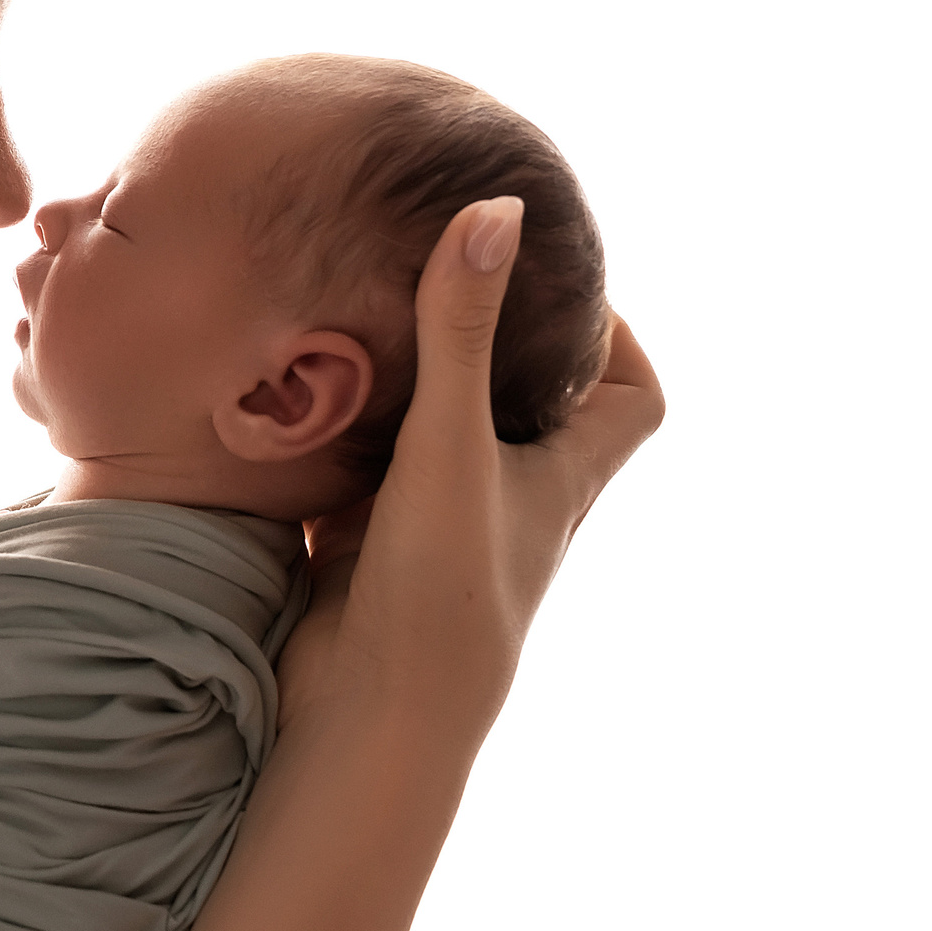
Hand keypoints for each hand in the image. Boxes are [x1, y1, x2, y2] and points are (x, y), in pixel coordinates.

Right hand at [282, 196, 664, 738]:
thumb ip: (462, 331)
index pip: (632, 397)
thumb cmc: (441, 590)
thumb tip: (497, 211)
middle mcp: (510, 498)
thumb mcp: (454, 443)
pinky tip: (299, 383)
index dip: (616, 336)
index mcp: (565, 478)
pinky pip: (361, 465)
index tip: (563, 278)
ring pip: (440, 432)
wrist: (365, 718)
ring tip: (367, 304)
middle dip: (496, 341)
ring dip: (411, 378)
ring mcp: (438, 521)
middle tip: (446, 272)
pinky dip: (341, 424)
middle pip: (531, 407)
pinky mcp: (365, 541)